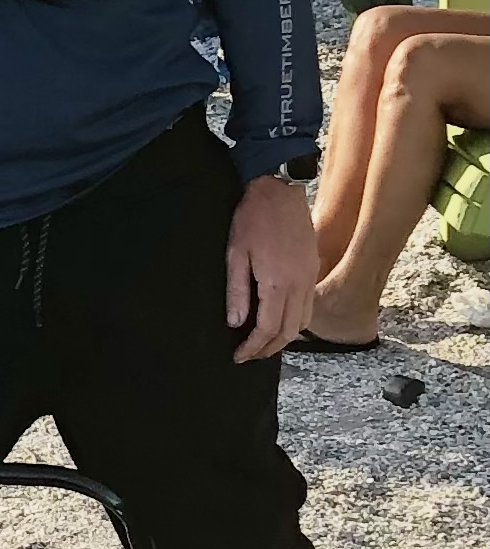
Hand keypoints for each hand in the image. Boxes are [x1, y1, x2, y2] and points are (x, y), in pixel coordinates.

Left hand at [227, 174, 317, 361]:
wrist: (278, 192)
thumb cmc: (252, 220)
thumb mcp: (234, 255)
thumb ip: (236, 292)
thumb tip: (235, 323)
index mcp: (277, 283)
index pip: (267, 328)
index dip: (253, 348)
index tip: (239, 356)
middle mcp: (298, 284)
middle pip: (288, 331)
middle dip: (269, 349)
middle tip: (250, 356)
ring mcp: (309, 277)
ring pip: (303, 321)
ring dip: (285, 339)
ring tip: (264, 344)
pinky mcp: (312, 269)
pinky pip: (309, 306)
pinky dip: (296, 322)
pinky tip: (281, 321)